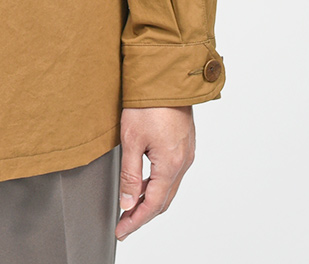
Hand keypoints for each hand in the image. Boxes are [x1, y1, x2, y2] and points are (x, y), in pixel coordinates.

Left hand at [115, 106, 195, 241]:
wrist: (166, 76)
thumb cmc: (148, 103)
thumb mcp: (131, 140)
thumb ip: (130, 175)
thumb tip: (128, 203)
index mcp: (170, 165)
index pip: (153, 205)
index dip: (136, 221)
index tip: (122, 230)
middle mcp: (183, 162)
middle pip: (164, 200)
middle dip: (143, 214)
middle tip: (124, 223)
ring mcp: (186, 153)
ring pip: (169, 187)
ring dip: (151, 199)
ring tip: (130, 205)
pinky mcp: (184, 143)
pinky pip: (172, 173)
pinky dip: (158, 184)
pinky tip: (144, 181)